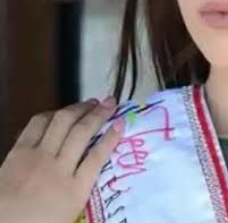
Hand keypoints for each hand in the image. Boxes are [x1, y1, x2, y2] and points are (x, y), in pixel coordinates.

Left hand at [0, 96, 124, 222]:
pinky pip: (37, 125)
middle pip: (82, 132)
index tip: (122, 123)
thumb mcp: (70, 212)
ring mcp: (37, 158)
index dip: (112, 136)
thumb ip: (84, 188)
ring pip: (62, 122)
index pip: (98, 156)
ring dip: (79, 108)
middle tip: (109, 102)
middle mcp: (58, 169)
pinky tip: (59, 112)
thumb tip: (96, 167)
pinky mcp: (18, 152)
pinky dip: (51, 114)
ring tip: (90, 102)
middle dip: (99, 113)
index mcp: (74, 191)